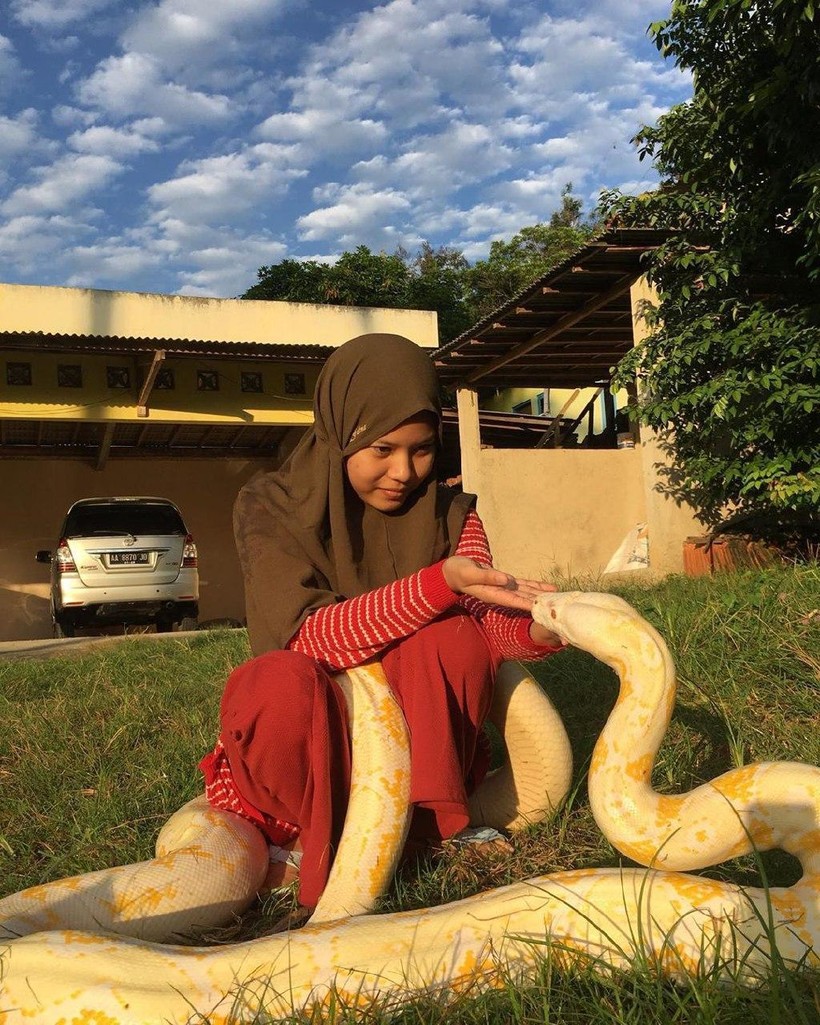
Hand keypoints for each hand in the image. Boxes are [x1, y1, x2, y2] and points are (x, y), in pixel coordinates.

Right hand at [442, 556, 557, 613]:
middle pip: (523, 600)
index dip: (529, 605)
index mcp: (492, 594)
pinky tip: (547, 588)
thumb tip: (506, 580)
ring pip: (527, 593)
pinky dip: (535, 586)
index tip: (542, 609)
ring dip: (541, 595)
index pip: (514, 601)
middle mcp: (501, 593)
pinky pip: (523, 584)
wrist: (453, 571)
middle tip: (555, 610)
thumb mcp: (469, 573)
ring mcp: (504, 587)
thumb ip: (487, 577)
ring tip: (558, 597)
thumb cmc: (458, 572)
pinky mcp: (505, 581)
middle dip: (538, 605)